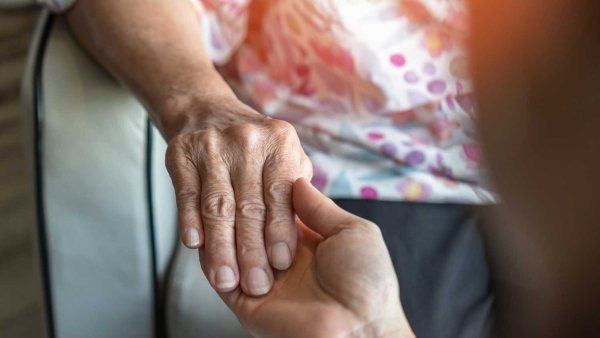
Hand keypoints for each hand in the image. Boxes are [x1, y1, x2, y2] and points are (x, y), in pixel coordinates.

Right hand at [165, 96, 312, 295]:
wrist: (207, 110)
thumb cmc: (257, 147)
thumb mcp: (289, 155)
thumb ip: (298, 189)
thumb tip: (305, 233)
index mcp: (280, 142)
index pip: (280, 194)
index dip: (280, 231)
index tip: (281, 263)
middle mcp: (247, 140)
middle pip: (248, 204)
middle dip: (251, 249)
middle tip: (256, 284)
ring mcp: (211, 146)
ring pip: (217, 205)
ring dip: (220, 247)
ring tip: (225, 279)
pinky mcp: (180, 154)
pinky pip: (186, 194)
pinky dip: (189, 220)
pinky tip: (195, 245)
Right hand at [210, 178, 414, 337]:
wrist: (362, 328)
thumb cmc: (368, 282)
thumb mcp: (352, 232)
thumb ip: (320, 208)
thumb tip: (297, 180)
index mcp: (304, 240)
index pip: (271, 210)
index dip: (260, 192)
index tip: (248, 171)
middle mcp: (279, 258)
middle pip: (248, 227)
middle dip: (240, 211)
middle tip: (231, 190)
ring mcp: (262, 281)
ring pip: (230, 250)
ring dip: (225, 233)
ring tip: (219, 212)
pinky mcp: (247, 304)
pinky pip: (221, 278)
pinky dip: (212, 259)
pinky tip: (210, 240)